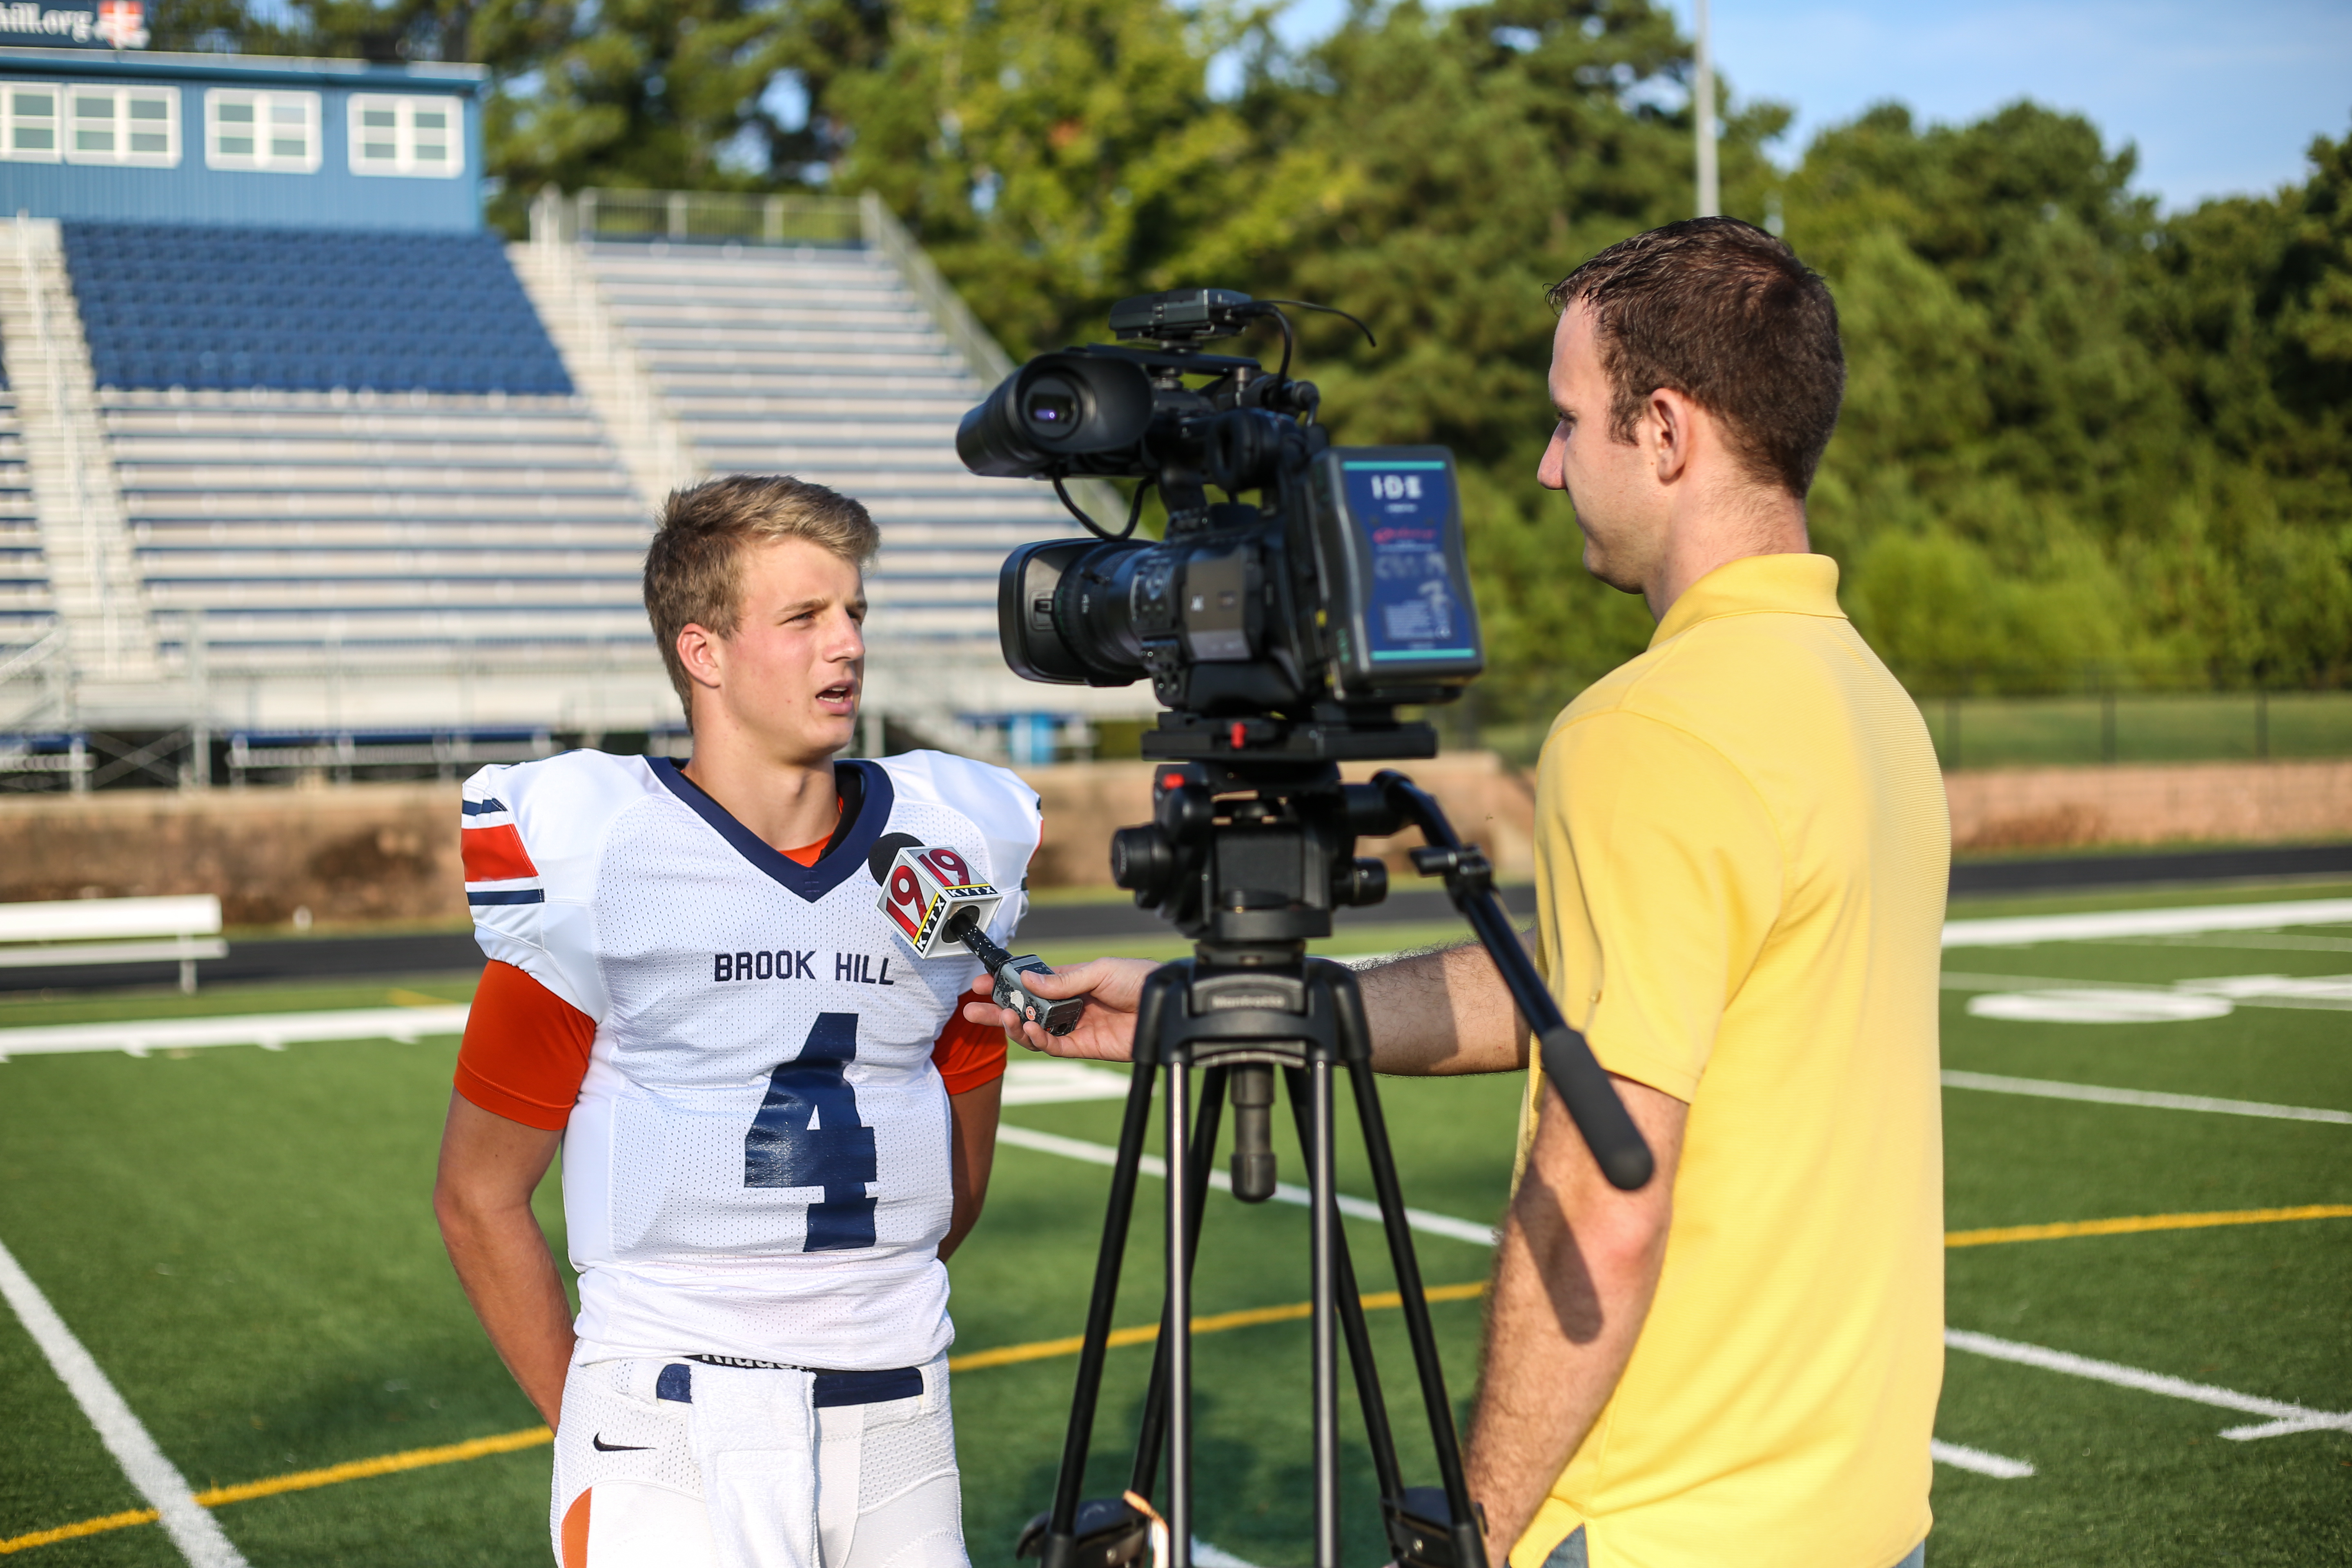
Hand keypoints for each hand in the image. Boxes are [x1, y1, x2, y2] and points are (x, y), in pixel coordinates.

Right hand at [964, 957, 1156, 1060]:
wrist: (1167, 1005)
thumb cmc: (1140, 979)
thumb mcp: (1099, 970)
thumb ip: (1062, 980)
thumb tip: (1027, 980)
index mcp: (1071, 980)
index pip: (1030, 983)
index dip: (1005, 984)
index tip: (981, 983)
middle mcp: (1069, 1004)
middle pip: (1025, 1009)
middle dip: (998, 1010)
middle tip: (972, 1010)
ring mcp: (1074, 1027)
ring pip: (1034, 1031)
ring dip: (1015, 1026)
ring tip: (1005, 1018)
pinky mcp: (1084, 1047)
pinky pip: (1053, 1047)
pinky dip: (1038, 1040)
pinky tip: (1029, 1030)